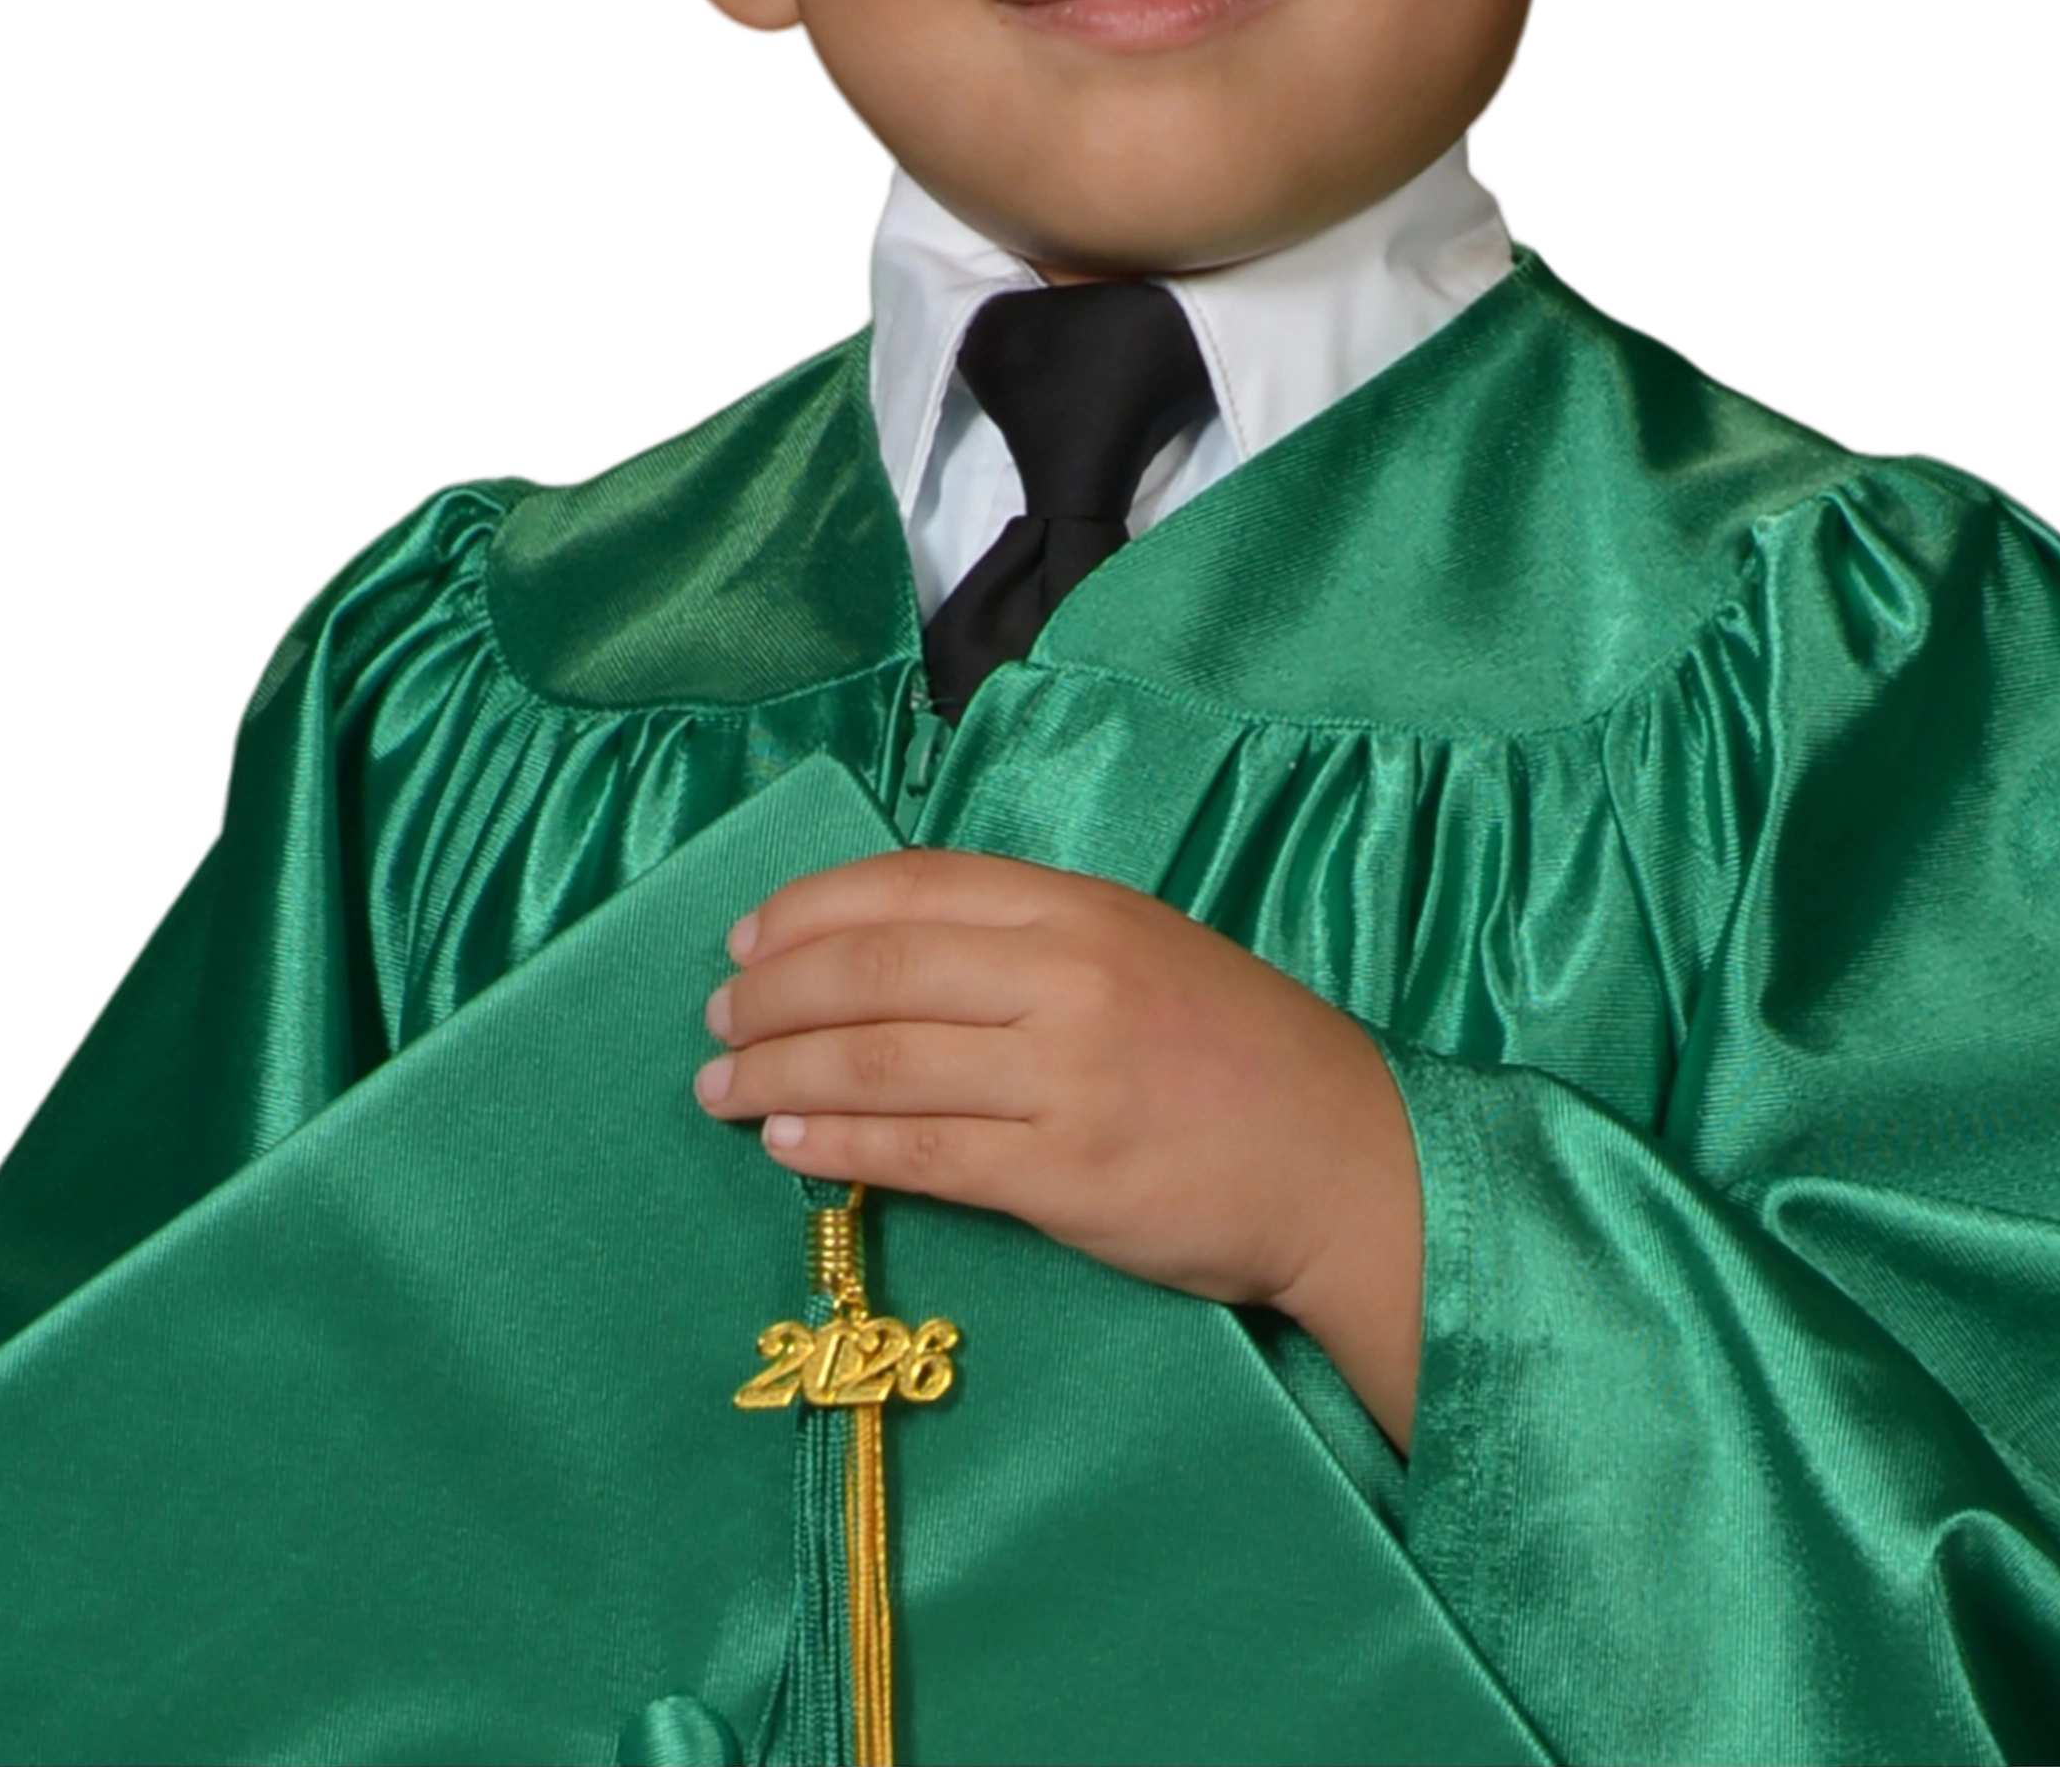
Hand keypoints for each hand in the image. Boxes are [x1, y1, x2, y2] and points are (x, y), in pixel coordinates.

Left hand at [695, 847, 1422, 1447]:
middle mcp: (1068, 977)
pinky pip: (922, 1152)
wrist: (1345, 1160)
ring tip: (720, 1087)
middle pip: (876, 968)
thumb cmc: (1240, 1055)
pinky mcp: (1066, 1175)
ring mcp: (1067, 1075)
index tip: (743, 935)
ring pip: (881, 1060)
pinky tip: (788, 1144)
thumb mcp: (1144, 951)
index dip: (810, 908)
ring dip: (779, 1072)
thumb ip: (1033, 944)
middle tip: (713, 1017)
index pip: (912, 884)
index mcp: (1082, 908)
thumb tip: (889, 955)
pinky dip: (839, 1144)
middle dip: (771, 992)